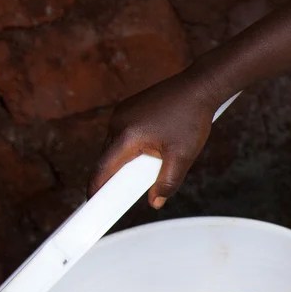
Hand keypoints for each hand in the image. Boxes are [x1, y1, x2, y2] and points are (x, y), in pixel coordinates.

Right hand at [91, 71, 223, 204]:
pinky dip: (129, 146)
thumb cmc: (191, 119)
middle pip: (107, 158)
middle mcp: (118, 122)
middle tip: (125, 194)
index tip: (91, 204)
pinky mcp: (127, 108)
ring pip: (114, 146)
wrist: (199, 87)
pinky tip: (150, 148)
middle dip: (115, 176)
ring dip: (124, 160)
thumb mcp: (182, 157)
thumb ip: (167, 183)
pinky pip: (121, 134)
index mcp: (127, 135)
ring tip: (147, 167)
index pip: (103, 168)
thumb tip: (155, 202)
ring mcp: (121, 113)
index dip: (96, 189)